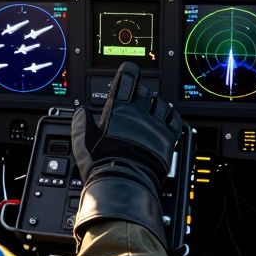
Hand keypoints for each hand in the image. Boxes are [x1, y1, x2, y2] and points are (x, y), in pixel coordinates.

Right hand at [70, 62, 183, 246]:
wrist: (123, 184)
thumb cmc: (102, 164)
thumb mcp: (82, 141)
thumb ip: (81, 122)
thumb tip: (81, 111)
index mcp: (118, 110)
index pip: (126, 80)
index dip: (128, 72)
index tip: (128, 71)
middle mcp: (138, 114)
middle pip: (144, 90)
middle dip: (139, 90)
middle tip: (136, 93)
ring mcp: (154, 126)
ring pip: (160, 103)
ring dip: (155, 102)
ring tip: (151, 105)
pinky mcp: (167, 139)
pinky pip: (175, 120)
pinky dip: (172, 114)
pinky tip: (168, 115)